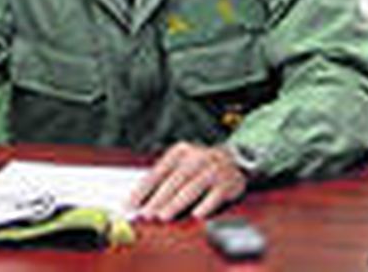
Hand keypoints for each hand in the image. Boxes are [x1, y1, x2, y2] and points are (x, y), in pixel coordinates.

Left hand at [130, 141, 246, 220]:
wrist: (235, 161)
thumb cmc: (200, 167)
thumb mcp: (181, 165)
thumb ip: (162, 180)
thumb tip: (138, 201)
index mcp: (181, 151)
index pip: (159, 170)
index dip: (144, 188)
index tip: (132, 203)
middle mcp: (199, 156)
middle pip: (175, 179)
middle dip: (159, 198)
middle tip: (147, 213)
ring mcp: (215, 168)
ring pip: (193, 186)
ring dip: (177, 203)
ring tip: (164, 216)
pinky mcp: (229, 181)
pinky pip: (215, 194)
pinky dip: (206, 205)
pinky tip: (196, 215)